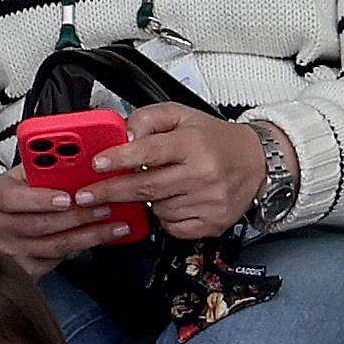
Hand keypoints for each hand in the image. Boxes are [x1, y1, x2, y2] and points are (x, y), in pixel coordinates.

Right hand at [0, 166, 134, 276]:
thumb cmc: (2, 199)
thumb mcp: (13, 177)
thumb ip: (39, 169)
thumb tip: (76, 160)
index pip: (15, 200)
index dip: (43, 199)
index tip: (68, 197)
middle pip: (42, 225)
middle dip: (79, 216)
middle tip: (106, 206)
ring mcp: (10, 253)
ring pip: (53, 247)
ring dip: (88, 236)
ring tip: (114, 225)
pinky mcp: (22, 270)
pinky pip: (54, 262)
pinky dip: (79, 250)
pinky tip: (97, 240)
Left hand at [78, 104, 283, 239]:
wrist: (257, 163)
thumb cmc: (214, 140)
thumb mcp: (182, 116)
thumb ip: (149, 119)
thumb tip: (124, 136)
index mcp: (195, 143)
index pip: (150, 151)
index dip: (120, 158)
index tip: (98, 164)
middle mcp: (203, 173)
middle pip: (146, 187)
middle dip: (111, 192)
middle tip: (86, 195)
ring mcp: (208, 202)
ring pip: (157, 209)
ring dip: (148, 201)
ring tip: (162, 185)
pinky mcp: (211, 224)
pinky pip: (171, 227)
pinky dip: (165, 217)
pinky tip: (176, 201)